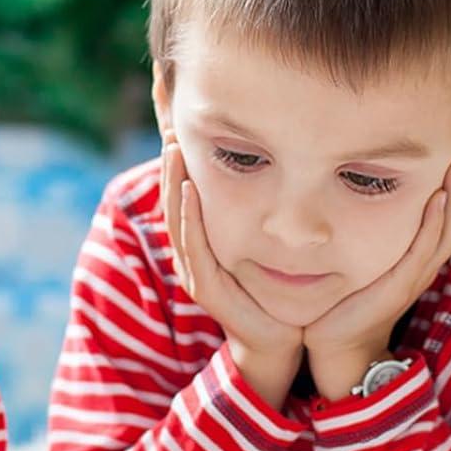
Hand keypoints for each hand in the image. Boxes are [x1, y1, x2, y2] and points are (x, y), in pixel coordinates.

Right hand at [161, 136, 302, 406]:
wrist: (284, 340)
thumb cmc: (278, 287)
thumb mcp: (265, 235)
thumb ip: (265, 200)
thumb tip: (284, 153)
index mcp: (202, 236)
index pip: (184, 184)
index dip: (177, 150)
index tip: (175, 110)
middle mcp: (193, 250)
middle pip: (172, 195)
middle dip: (168, 157)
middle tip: (167, 118)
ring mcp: (196, 270)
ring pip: (177, 217)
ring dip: (173, 180)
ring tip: (173, 145)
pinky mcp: (207, 288)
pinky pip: (194, 246)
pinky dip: (188, 217)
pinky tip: (190, 188)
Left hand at [304, 145, 450, 400]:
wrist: (336, 345)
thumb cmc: (345, 303)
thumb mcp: (364, 262)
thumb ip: (372, 236)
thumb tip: (359, 196)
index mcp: (418, 259)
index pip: (447, 216)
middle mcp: (423, 267)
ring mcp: (414, 278)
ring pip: (446, 230)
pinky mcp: (398, 288)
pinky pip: (421, 251)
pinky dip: (433, 224)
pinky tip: (437, 199)